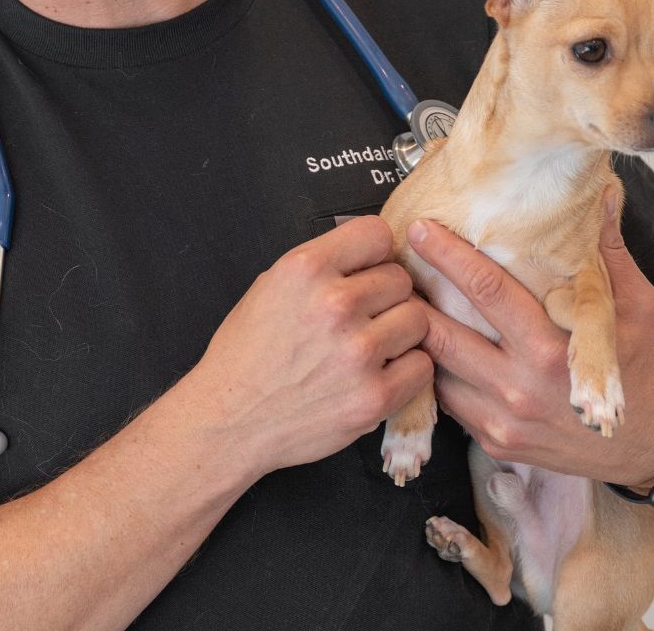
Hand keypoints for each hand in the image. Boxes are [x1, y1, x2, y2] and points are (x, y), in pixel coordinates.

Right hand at [186, 217, 432, 478]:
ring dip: (400, 332)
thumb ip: (323, 265)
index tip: (370, 268)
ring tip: (373, 344)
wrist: (231, 419)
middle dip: (386, 295)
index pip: (378, 234)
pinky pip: (422, 366)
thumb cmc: (248, 354)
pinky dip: (406, 370)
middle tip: (365, 315)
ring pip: (419, 319)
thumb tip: (369, 254)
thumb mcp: (271, 285)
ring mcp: (358, 352)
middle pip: (401, 278)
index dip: (375, 253)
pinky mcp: (374, 396)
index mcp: (306, 269)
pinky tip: (380, 372)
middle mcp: (334, 304)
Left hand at [409, 193, 653, 485]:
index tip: (421, 229)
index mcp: (552, 350)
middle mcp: (521, 386)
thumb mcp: (635, 306)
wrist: (645, 447)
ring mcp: (503, 419)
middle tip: (389, 264)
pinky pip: (447, 400)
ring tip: (395, 301)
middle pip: (443, 333)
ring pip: (435, 369)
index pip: (487, 291)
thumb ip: (609, 251)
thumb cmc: (639, 367)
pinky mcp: (493, 441)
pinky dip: (431, 370)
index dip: (448, 255)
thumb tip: (599, 193)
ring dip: (414, 335)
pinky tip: (421, 343)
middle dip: (412, 295)